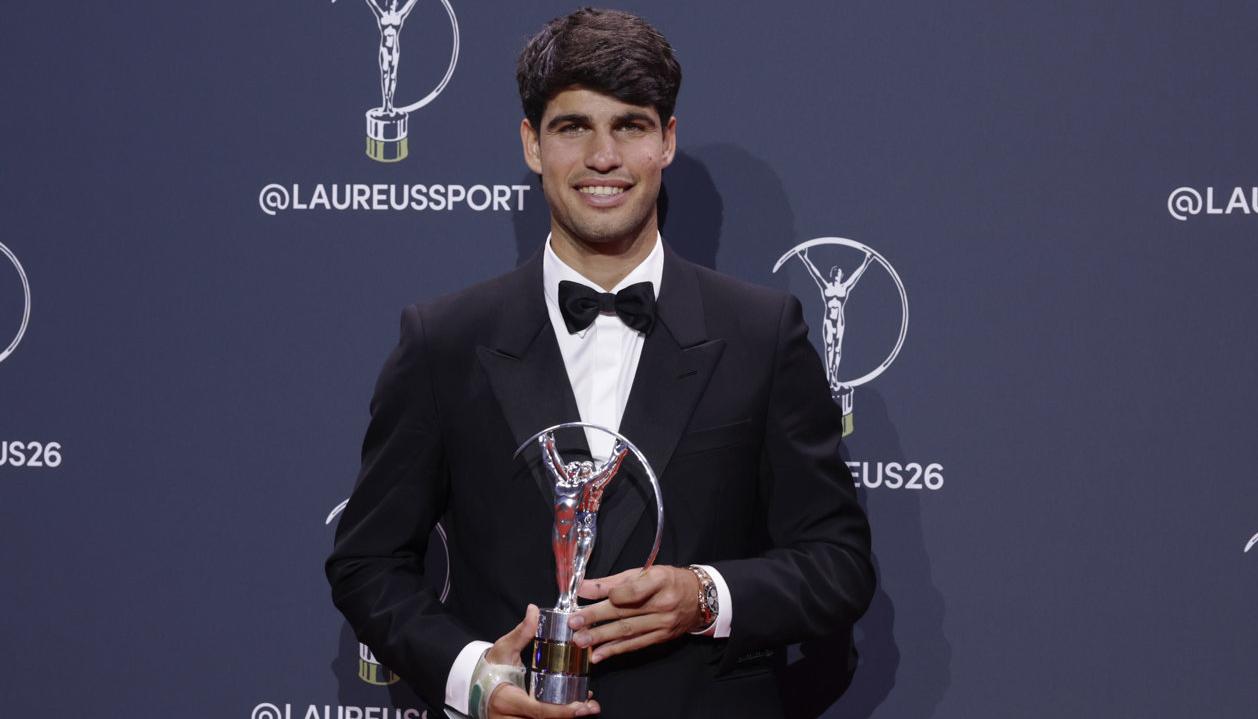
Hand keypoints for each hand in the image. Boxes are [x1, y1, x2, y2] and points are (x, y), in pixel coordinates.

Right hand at [484, 604, 599, 718]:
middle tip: (591, 707)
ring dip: (566, 718)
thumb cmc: (491, 667)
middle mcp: (509, 717)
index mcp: (506, 699)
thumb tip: (534, 610)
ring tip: (588, 707)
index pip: (537, 710)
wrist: (476, 684)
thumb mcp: (505, 648)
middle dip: (569, 716)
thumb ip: (522, 632)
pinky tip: (575, 709)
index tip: (580, 707)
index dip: (560, 711)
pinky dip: (557, 717)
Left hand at [568, 566, 702, 663]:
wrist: (698, 598)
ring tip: (580, 640)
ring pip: (628, 631)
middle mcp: (663, 604)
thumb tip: (583, 586)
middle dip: (596, 618)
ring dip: (602, 637)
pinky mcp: (661, 638)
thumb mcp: (644, 573)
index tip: (589, 595)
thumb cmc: (667, 581)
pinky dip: (615, 650)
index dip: (613, 594)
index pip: (635, 589)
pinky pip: (635, 645)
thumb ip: (613, 581)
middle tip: (574, 623)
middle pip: (626, 612)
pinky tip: (598, 654)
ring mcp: (663, 624)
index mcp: (660, 581)